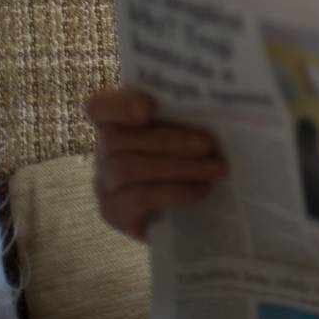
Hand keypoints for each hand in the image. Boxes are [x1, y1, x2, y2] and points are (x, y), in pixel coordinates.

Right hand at [87, 88, 225, 240]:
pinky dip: (174, 192)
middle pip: (120, 139)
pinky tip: (201, 190)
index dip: (119, 105)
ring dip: (179, 167)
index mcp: (117, 121)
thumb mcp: (187, 131)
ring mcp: (104, 184)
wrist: (186, 212)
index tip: (147, 108)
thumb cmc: (188, 158)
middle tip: (208, 145)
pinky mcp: (114, 213)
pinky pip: (138, 199)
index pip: (99, 106)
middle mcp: (104, 151)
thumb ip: (188, 115)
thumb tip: (218, 105)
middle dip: (169, 140)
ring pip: (129, 169)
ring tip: (215, 169)